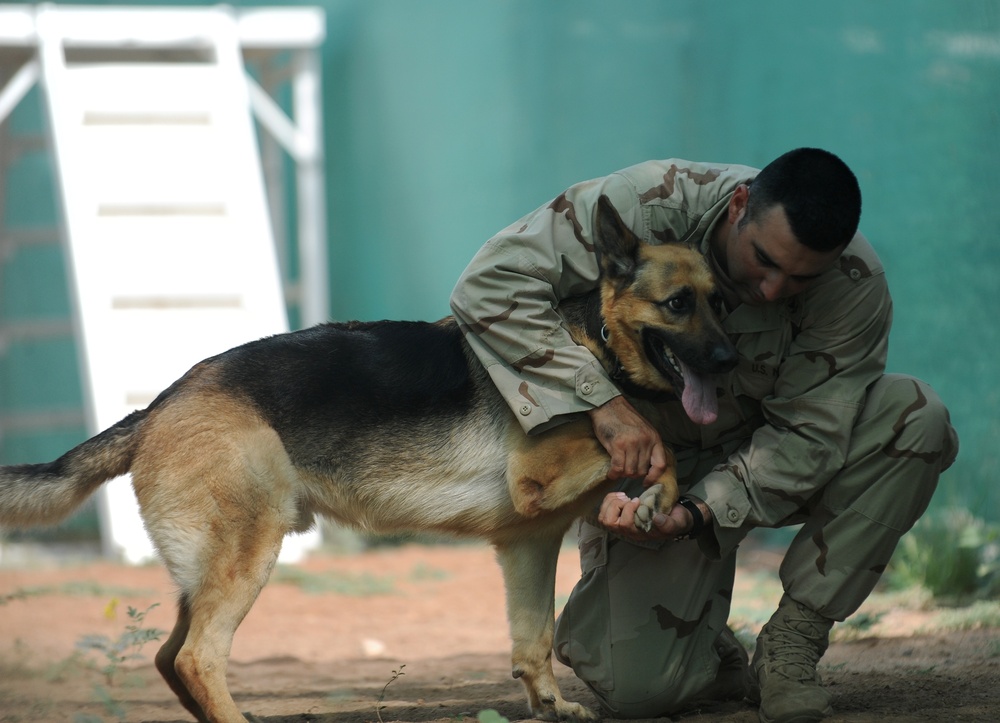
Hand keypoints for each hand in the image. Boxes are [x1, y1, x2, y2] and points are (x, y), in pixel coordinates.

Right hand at [587, 396, 666, 484]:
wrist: (608, 405)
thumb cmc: (623, 418)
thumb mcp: (643, 430)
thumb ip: (647, 445)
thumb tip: (646, 467)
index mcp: (654, 438)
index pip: (660, 464)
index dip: (653, 477)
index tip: (646, 482)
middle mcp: (645, 441)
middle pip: (642, 470)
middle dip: (633, 474)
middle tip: (625, 471)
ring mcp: (632, 443)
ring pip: (630, 471)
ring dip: (623, 473)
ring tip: (617, 470)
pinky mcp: (618, 445)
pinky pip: (618, 467)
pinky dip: (614, 473)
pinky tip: (611, 473)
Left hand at [597, 492, 711, 540]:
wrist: (676, 517)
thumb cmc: (675, 520)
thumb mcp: (677, 523)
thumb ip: (669, 523)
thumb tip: (657, 519)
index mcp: (640, 533)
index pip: (624, 525)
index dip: (628, 510)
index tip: (639, 500)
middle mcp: (628, 531)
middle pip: (608, 522)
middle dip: (615, 506)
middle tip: (627, 497)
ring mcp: (623, 524)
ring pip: (603, 517)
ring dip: (611, 502)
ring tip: (624, 496)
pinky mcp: (620, 515)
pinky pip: (605, 511)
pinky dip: (610, 499)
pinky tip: (622, 495)